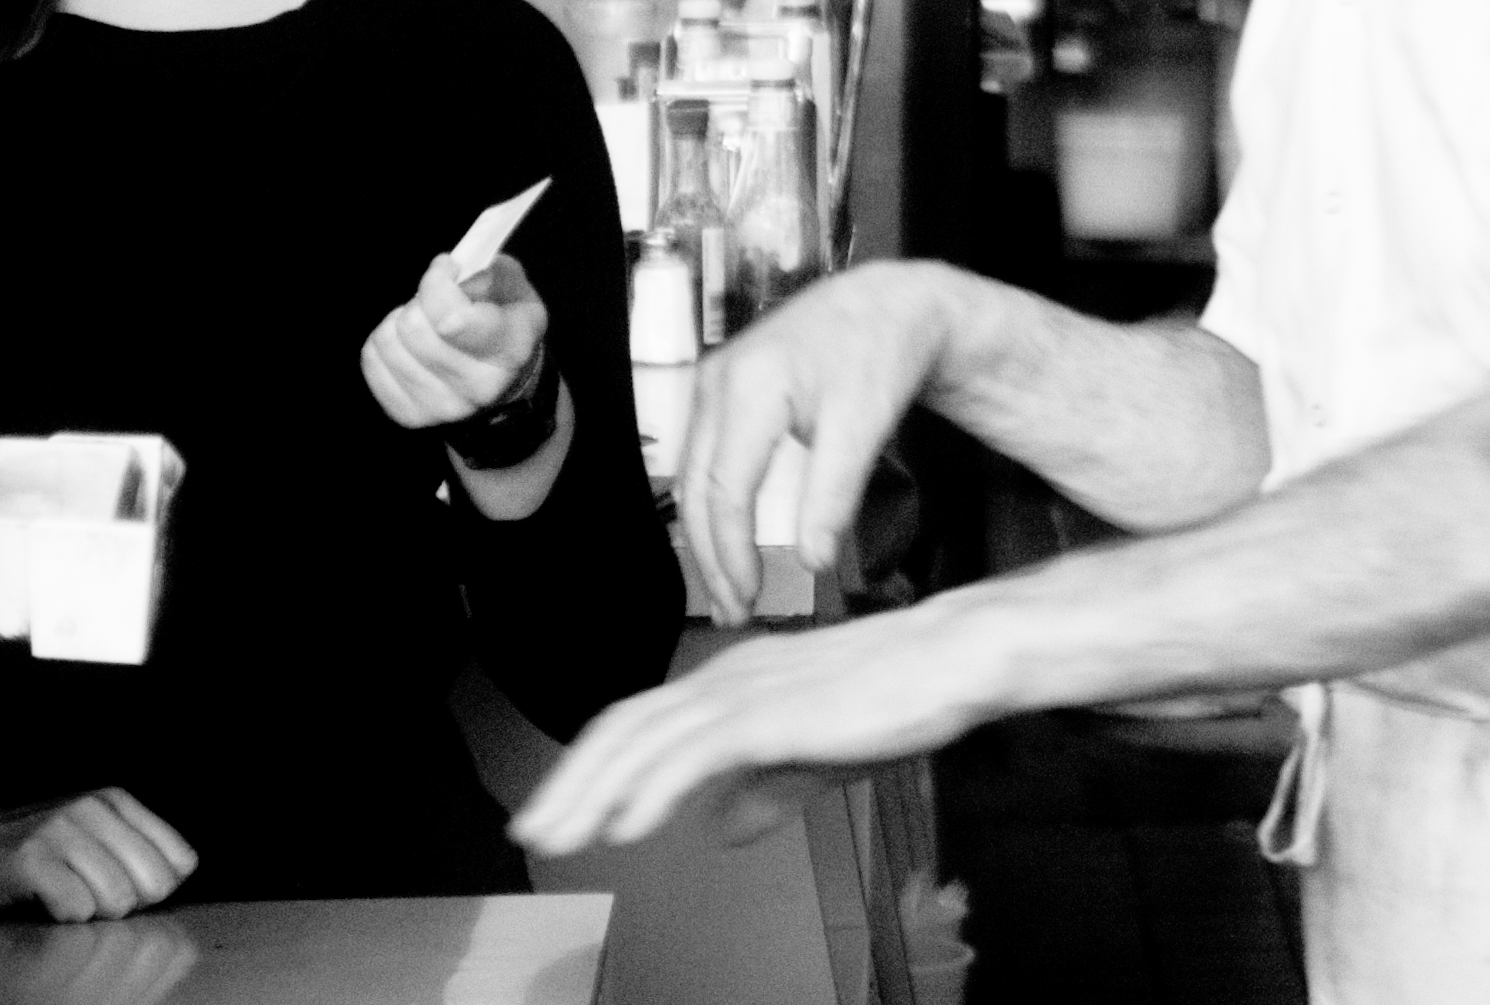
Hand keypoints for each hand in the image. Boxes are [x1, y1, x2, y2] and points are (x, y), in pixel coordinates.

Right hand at [0, 786, 199, 921]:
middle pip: (152, 885)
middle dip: (124, 905)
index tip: (113, 888)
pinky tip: (39, 901)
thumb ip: (134, 851)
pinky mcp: (29, 858)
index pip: (179, 862)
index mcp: (115, 800)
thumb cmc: (23, 856)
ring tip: (58, 896)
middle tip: (81, 895)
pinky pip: (77, 909)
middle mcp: (93, 807)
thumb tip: (179, 877)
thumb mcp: (87, 839)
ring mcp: (60, 829)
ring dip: (90, 913)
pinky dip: (62, 917)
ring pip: (117, 900)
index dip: (151, 890)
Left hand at [359, 251, 548, 429]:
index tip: (448, 267)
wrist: (504, 387)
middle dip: (421, 299)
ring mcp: (439, 406)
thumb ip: (497, 272)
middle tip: (436, 300)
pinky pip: (371, 360)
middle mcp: (475, 387)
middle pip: (412, 326)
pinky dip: (384, 343)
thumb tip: (460, 268)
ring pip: (387, 341)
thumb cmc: (508, 329)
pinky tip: (408, 344)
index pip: (450, 318)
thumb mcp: (519, 294)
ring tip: (423, 322)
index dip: (438, 282)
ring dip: (400, 320)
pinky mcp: (408, 414)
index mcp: (508, 351)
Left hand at [513, 608, 984, 855]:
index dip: (592, 767)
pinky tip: (630, 822)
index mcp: (735, 680)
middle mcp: (729, 676)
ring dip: (595, 790)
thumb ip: (767, 787)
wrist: (957, 655)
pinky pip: (698, 750)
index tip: (559, 810)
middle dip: (572, 782)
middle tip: (532, 831)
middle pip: (626, 727)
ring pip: (648, 738)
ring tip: (561, 835)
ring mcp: (749, 690)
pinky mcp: (776, 710)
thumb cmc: (902, 692)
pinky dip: (655, 786)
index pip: (641, 723)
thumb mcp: (819, 752)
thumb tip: (720, 827)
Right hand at [679, 265, 951, 623]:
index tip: (750, 599)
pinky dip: (714, 505)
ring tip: (730, 592)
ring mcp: (713, 382)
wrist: (887, 302)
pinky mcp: (722, 390)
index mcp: (748, 388)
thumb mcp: (865, 426)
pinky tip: (729, 541)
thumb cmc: (878, 356)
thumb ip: (834, 494)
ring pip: (694, 477)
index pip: (723, 490)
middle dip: (711, 558)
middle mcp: (717, 382)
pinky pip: (705, 458)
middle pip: (696, 489)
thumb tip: (813, 561)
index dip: (731, 553)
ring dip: (707, 537)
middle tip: (735, 612)